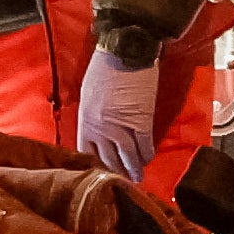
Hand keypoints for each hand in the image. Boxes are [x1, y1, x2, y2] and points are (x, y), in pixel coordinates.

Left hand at [73, 39, 164, 171]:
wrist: (124, 50)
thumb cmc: (104, 67)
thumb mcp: (87, 94)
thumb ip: (91, 116)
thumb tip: (98, 133)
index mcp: (85, 120)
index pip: (86, 152)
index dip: (94, 165)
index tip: (100, 173)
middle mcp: (101, 127)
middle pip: (107, 158)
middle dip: (115, 172)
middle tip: (121, 183)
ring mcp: (121, 125)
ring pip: (127, 155)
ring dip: (133, 168)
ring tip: (137, 178)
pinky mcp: (141, 119)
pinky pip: (144, 143)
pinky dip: (146, 153)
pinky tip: (148, 159)